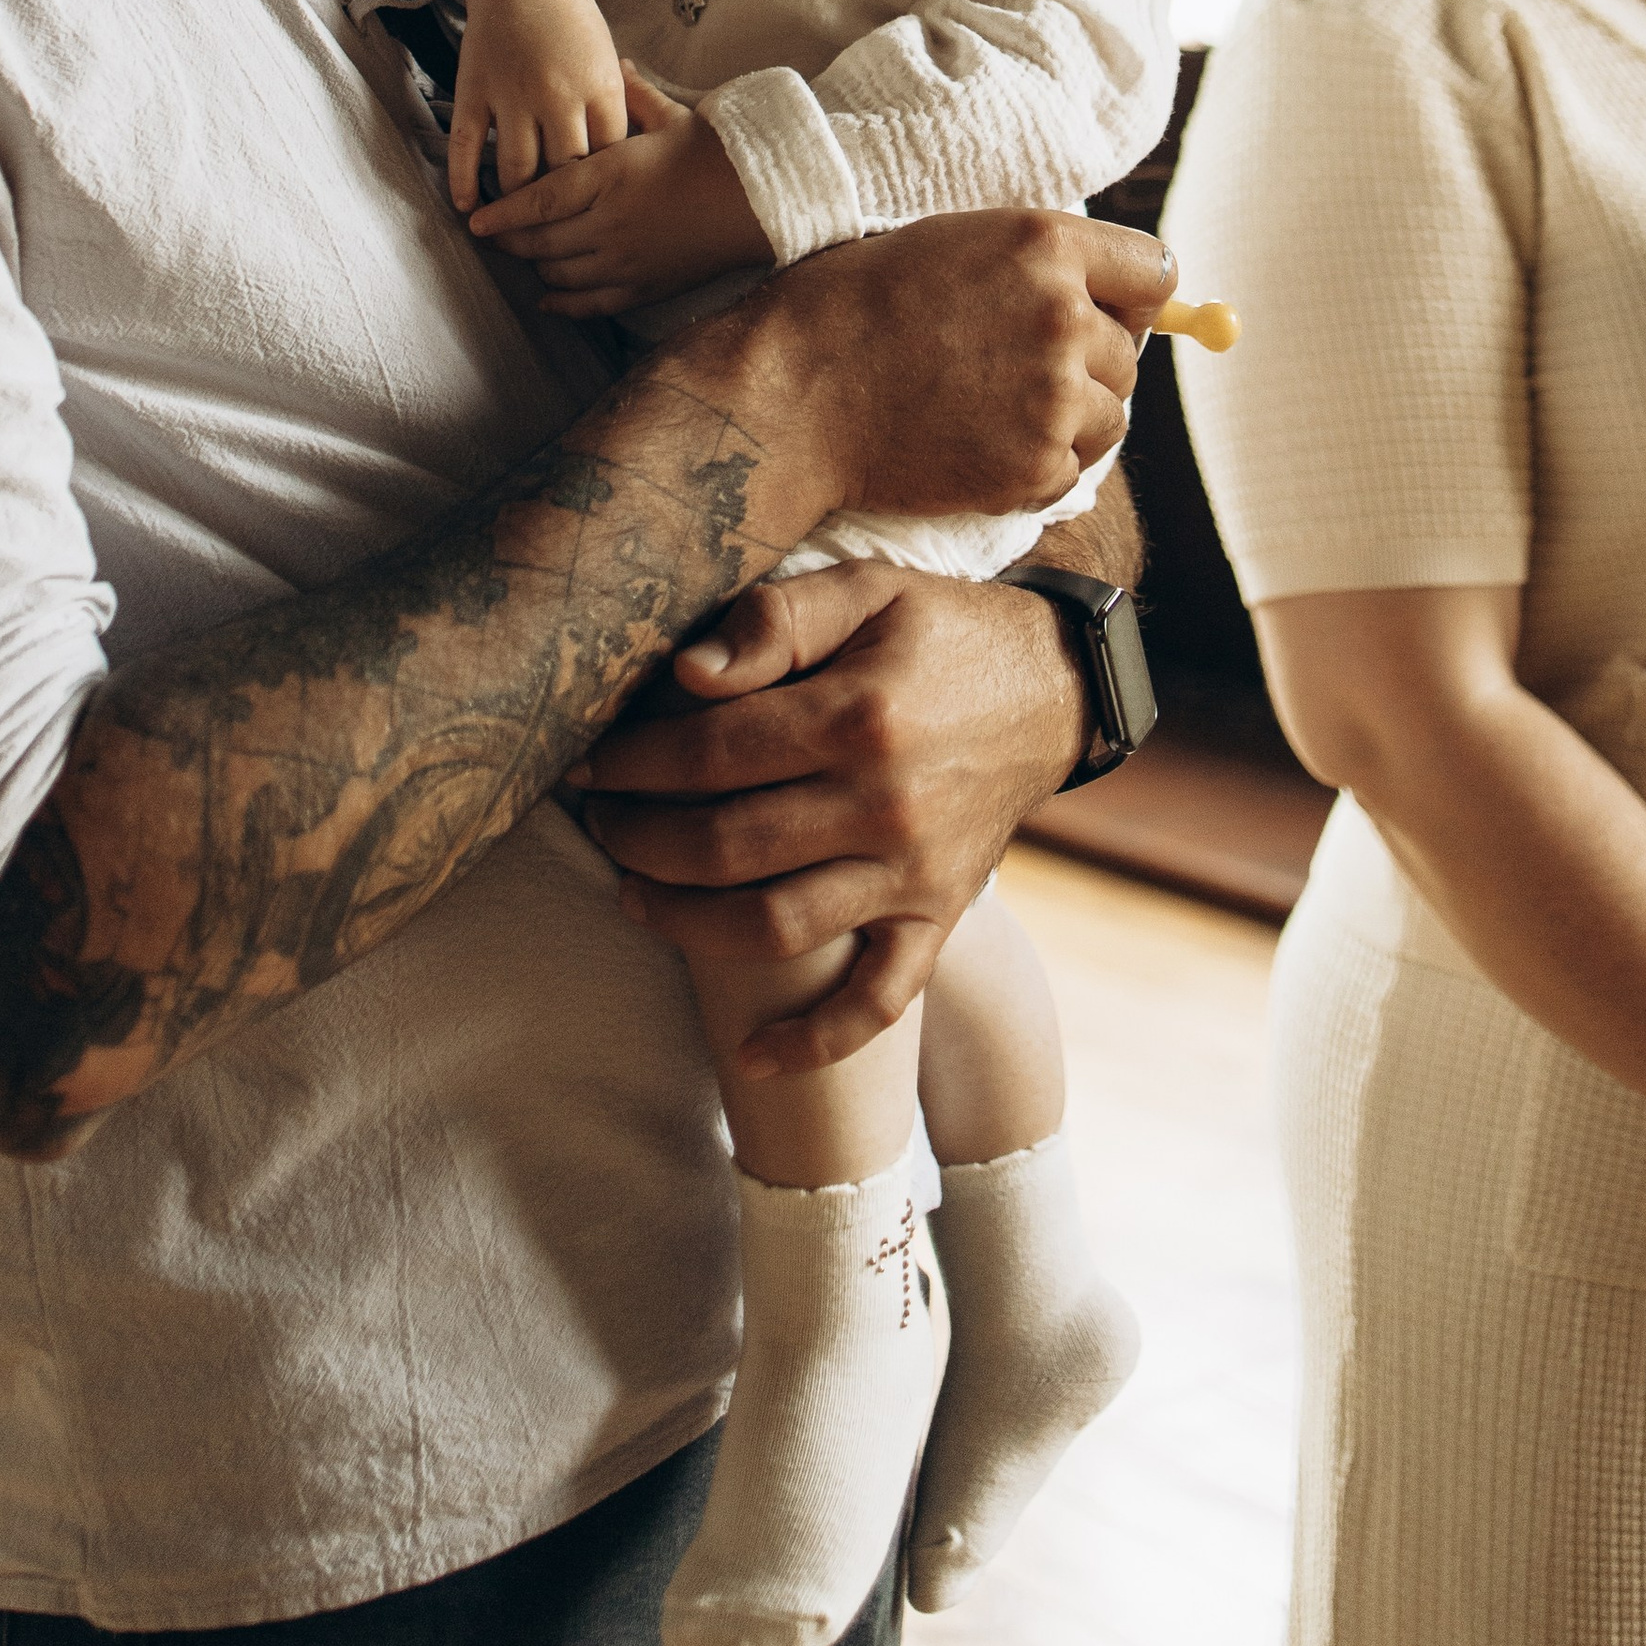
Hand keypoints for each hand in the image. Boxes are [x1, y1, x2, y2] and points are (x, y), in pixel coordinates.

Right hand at [431, 0, 627, 211]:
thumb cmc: (574, 26)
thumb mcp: (608, 64)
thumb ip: (616, 113)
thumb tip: (623, 170)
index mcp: (599, 87)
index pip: (606, 159)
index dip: (603, 191)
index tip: (602, 213)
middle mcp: (556, 95)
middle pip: (562, 173)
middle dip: (563, 208)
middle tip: (561, 235)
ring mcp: (511, 95)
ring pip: (514, 170)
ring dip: (515, 203)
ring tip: (518, 226)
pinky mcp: (472, 92)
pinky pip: (466, 147)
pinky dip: (464, 181)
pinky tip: (466, 206)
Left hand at [468, 70, 771, 313]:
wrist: (761, 200)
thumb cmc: (715, 153)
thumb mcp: (671, 116)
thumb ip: (634, 94)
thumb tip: (615, 64)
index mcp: (611, 176)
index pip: (539, 200)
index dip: (503, 213)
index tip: (477, 220)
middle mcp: (610, 223)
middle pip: (540, 241)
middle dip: (509, 241)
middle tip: (491, 236)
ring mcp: (626, 260)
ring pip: (559, 273)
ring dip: (535, 266)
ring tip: (523, 254)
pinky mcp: (645, 287)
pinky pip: (590, 304)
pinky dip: (563, 304)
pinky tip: (546, 298)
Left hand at [571, 560, 1088, 1069]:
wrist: (1055, 690)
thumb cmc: (941, 631)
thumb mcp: (867, 588)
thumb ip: (776, 621)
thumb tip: (687, 676)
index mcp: (858, 716)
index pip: (710, 754)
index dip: (634, 764)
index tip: (590, 765)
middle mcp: (884, 806)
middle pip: (726, 848)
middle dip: (639, 842)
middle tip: (600, 825)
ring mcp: (913, 874)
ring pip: (775, 930)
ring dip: (685, 925)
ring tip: (633, 896)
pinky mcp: (938, 918)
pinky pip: (876, 1004)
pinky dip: (814, 1042)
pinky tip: (752, 1056)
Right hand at [677, 208, 1168, 529]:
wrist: (792, 395)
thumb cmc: (850, 306)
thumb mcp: (951, 242)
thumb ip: (1034, 262)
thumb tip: (1105, 295)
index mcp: (1046, 243)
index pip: (1156, 272)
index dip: (1130, 296)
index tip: (1102, 313)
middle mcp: (1064, 317)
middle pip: (1131, 352)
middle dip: (1088, 363)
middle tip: (1015, 369)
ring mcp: (1053, 397)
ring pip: (1112, 417)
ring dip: (1070, 419)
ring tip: (993, 409)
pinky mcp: (1034, 466)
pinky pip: (1071, 471)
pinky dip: (1036, 468)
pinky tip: (977, 447)